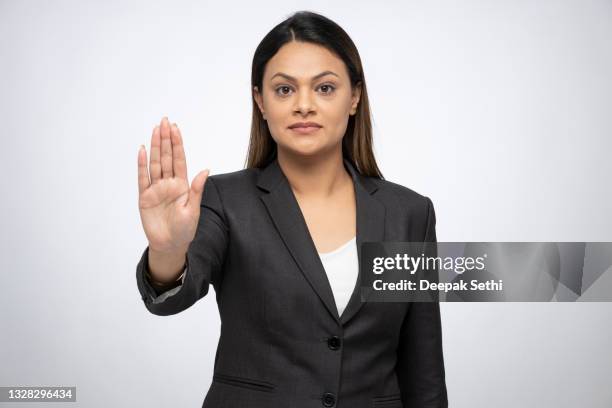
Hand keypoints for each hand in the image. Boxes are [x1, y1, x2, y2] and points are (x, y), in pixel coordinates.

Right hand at [137, 116, 209, 253]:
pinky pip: (142, 177)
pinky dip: (142, 164)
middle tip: (164, 121)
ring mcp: (156, 189)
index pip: (179, 159)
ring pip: (155, 163)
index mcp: (182, 185)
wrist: (169, 245)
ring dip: (155, 147)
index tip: (175, 128)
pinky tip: (142, 151)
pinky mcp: (144, 197)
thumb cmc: (184, 229)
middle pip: (166, 157)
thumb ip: (197, 189)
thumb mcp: (193, 209)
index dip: (177, 144)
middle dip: (165, 139)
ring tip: (155, 130)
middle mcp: (168, 183)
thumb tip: (205, 169)